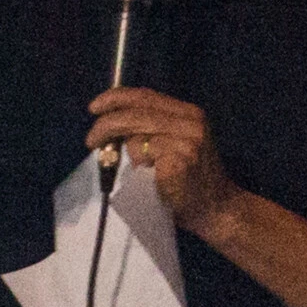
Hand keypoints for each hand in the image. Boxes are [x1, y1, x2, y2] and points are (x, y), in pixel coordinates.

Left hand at [86, 88, 236, 232]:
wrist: (216, 209)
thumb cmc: (189, 182)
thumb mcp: (176, 145)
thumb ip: (153, 130)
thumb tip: (112, 125)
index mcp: (189, 114)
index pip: (146, 96)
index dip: (117, 98)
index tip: (95, 107)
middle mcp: (191, 122)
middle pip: (137, 113)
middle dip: (107, 124)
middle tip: (90, 140)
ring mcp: (187, 141)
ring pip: (137, 135)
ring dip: (126, 152)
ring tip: (137, 168)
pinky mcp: (180, 160)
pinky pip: (144, 155)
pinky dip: (139, 166)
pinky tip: (152, 177)